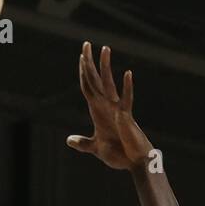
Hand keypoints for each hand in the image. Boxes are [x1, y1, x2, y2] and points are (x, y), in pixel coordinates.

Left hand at [67, 41, 151, 169]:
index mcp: (98, 111)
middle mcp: (107, 106)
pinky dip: (127, 88)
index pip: (88, 87)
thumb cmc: (119, 154)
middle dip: (89, 63)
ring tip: (105, 49)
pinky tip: (127, 74)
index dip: (83, 73)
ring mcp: (117, 109)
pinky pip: (127, 100)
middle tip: (85, 43)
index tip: (80, 57)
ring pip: (109, 84)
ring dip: (105, 67)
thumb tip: (69, 140)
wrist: (135, 162)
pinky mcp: (127, 117)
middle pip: (95, 80)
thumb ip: (83, 143)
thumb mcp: (96, 148)